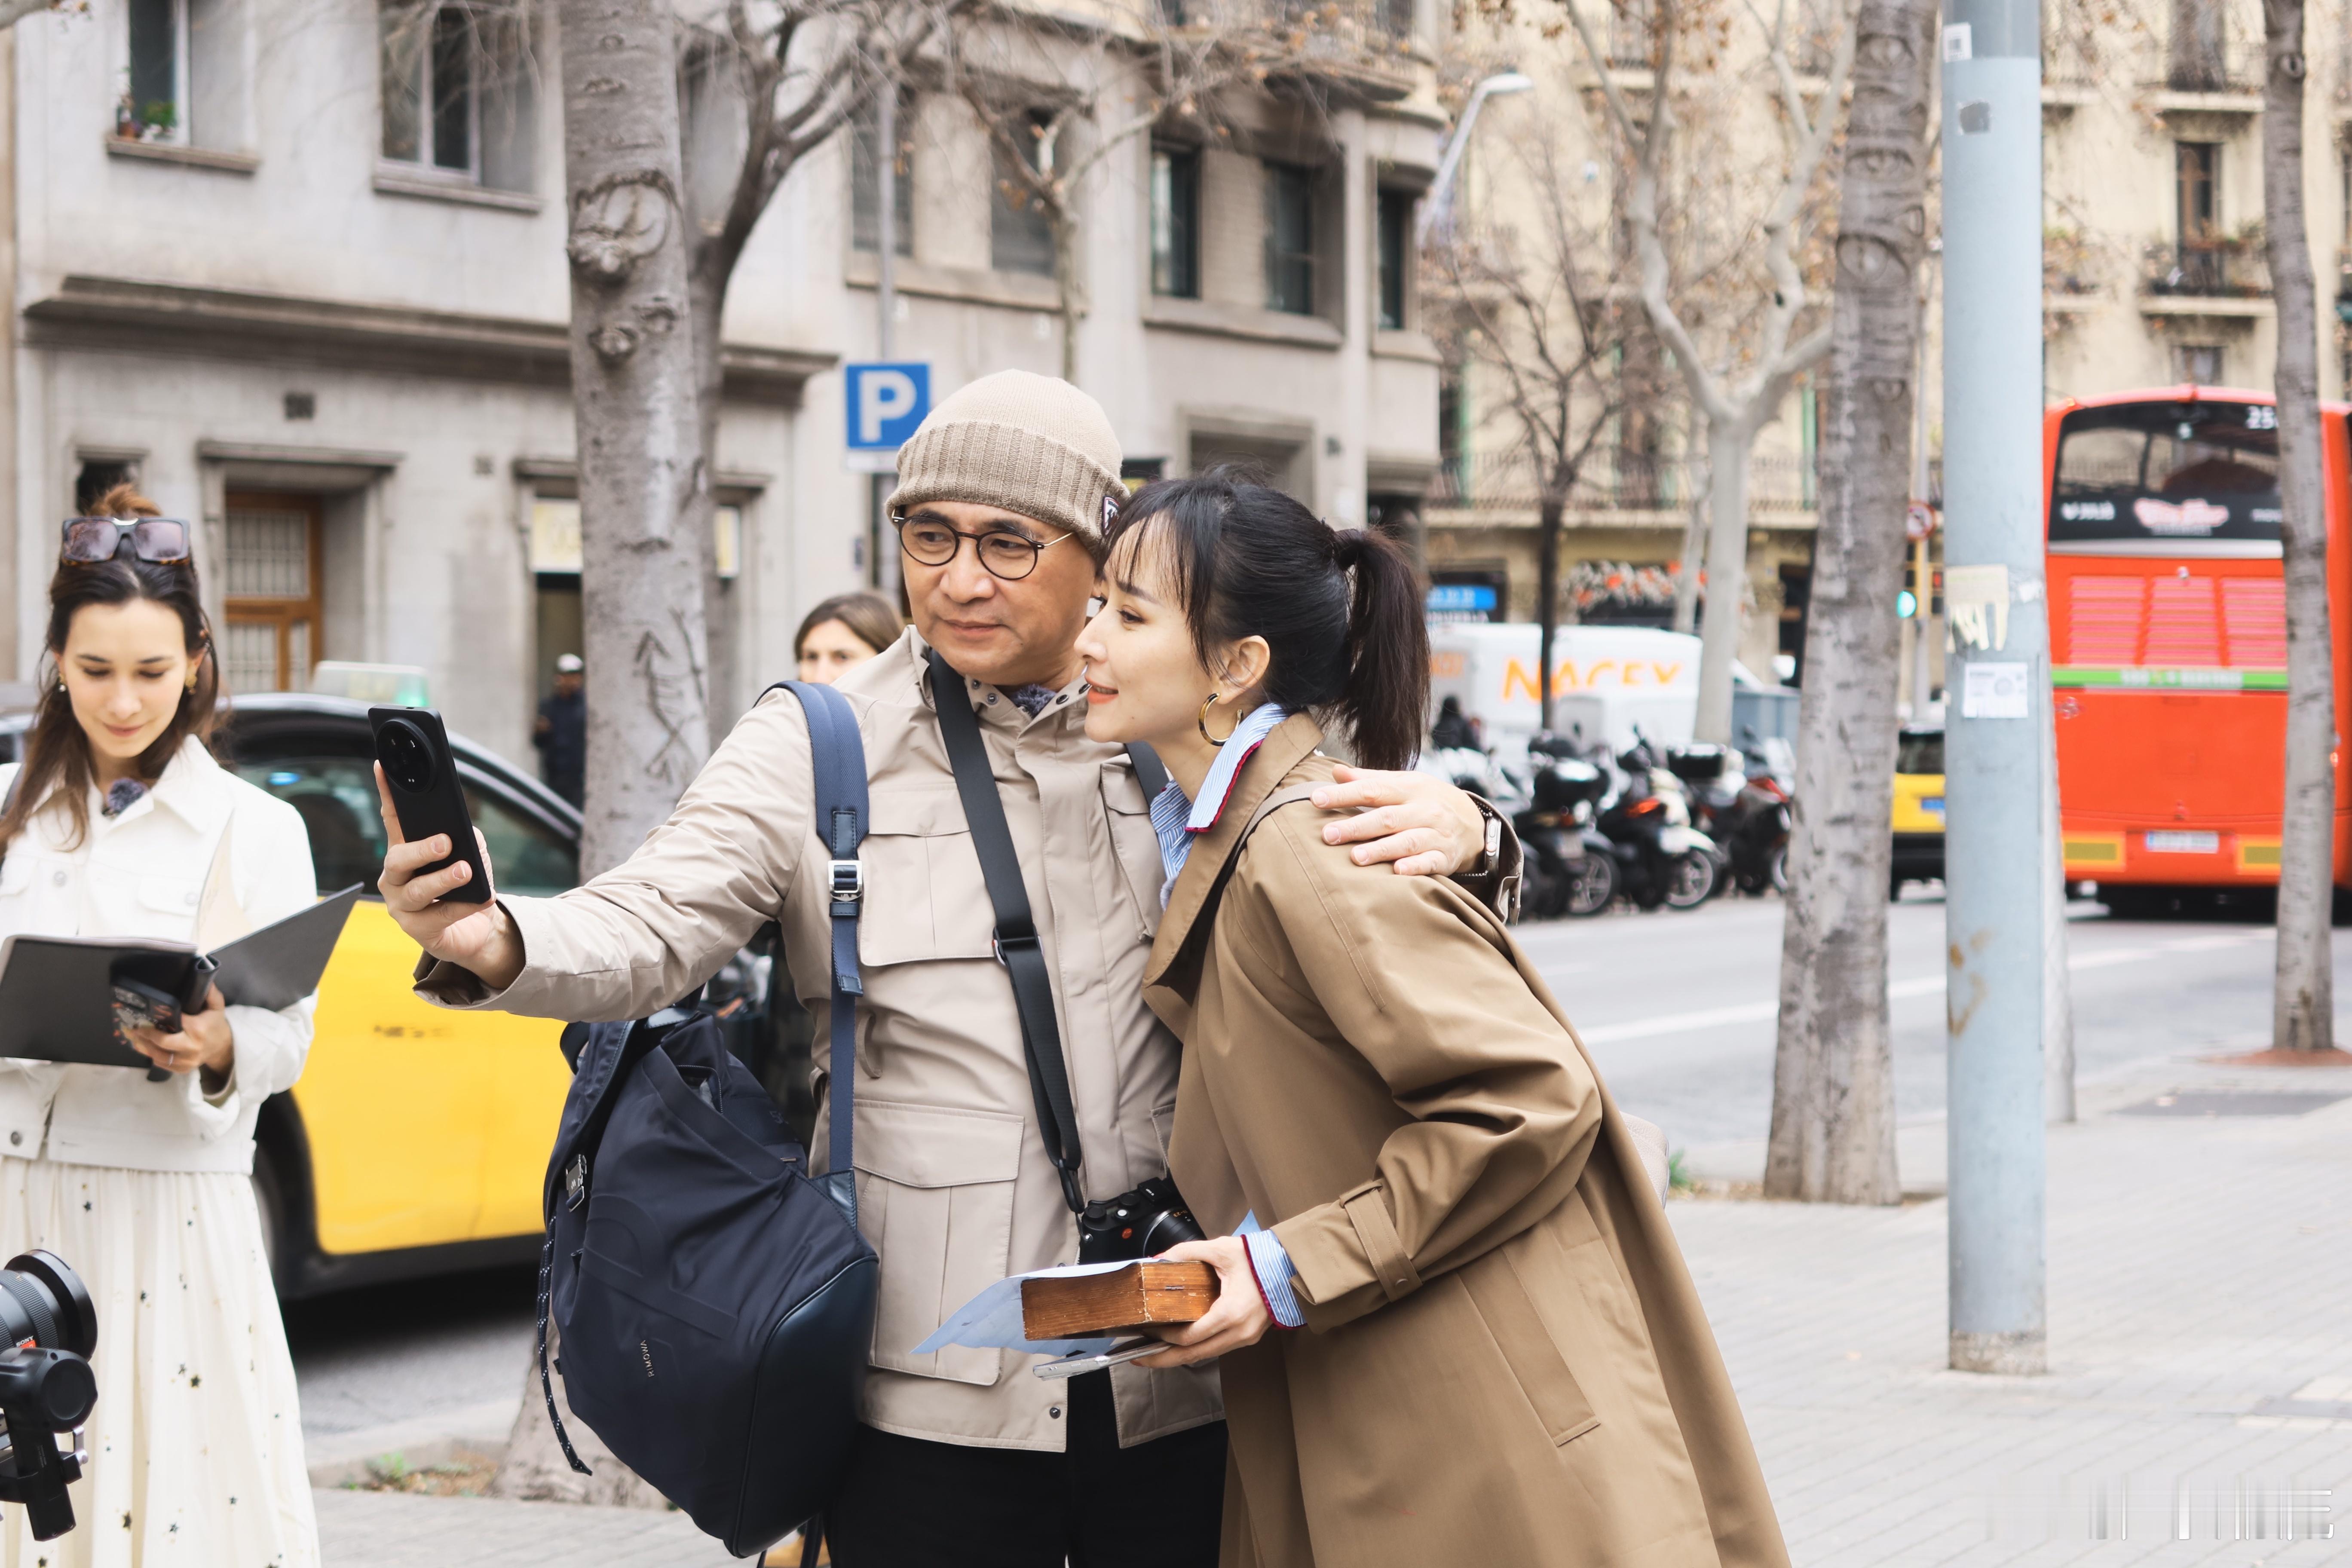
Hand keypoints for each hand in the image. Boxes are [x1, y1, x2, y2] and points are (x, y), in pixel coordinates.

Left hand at [128, 983, 233, 1079]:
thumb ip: (210, 993)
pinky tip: (143, 1047)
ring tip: (133, 1037)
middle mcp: (192, 1047)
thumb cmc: (216, 1025)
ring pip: (159, 1056)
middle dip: (146, 1035)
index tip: (146, 1013)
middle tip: (134, 1028)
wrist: (223, 1049)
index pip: (175, 1022)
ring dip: (143, 1047)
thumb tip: (203, 978)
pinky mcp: (182, 1069)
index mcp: (198, 1029)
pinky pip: (162, 1064)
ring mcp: (187, 1061)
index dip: (159, 1017)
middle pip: (163, 1042)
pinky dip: (150, 1056)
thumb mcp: (217, 1007)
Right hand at [374, 763, 524, 990]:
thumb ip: (468, 843)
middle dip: (422, 850)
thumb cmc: (469, 886)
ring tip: (465, 871)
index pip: (393, 819)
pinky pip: (437, 918)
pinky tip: (479, 900)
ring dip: (442, 879)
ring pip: (416, 891)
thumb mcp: (473, 857)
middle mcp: (396, 877)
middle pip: (398, 859)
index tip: (382, 766)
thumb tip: (466, 836)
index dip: (387, 794)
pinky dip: (460, 908)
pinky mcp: (415, 930)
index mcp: (406, 851)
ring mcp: (401, 905)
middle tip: (445, 842)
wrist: (478, 929)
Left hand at [1134, 1237, 1272, 1369]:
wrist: (1292, 1265)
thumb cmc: (1260, 1259)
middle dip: (1165, 1359)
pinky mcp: (1248, 1336)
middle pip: (1194, 1355)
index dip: (1164, 1337)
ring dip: (1181, 1355)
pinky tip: (1183, 1343)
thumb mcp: (1220, 1249)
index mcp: (1231, 1313)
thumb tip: (1159, 1259)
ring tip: (1156, 1352)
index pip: (1190, 1336)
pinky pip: (1218, 1347)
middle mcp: (1239, 1332)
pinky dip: (1198, 1347)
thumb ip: (1187, 1252)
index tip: (1147, 1330)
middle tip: (1141, 1359)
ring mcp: (1245, 1337)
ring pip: (1206, 1355)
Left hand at [1311, 764, 1488, 877]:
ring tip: (1356, 857)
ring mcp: (1435, 834)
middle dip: (1357, 826)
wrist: (1473, 822)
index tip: (1316, 799)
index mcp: (1409, 788)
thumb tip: (1335, 772)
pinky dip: (1415, 867)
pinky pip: (1430, 862)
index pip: (1373, 790)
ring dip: (1382, 849)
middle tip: (1328, 835)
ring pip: (1407, 841)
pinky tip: (1397, 872)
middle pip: (1387, 818)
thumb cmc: (1426, 801)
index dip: (1344, 794)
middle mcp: (1423, 810)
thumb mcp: (1404, 784)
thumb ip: (1369, 780)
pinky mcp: (1445, 857)